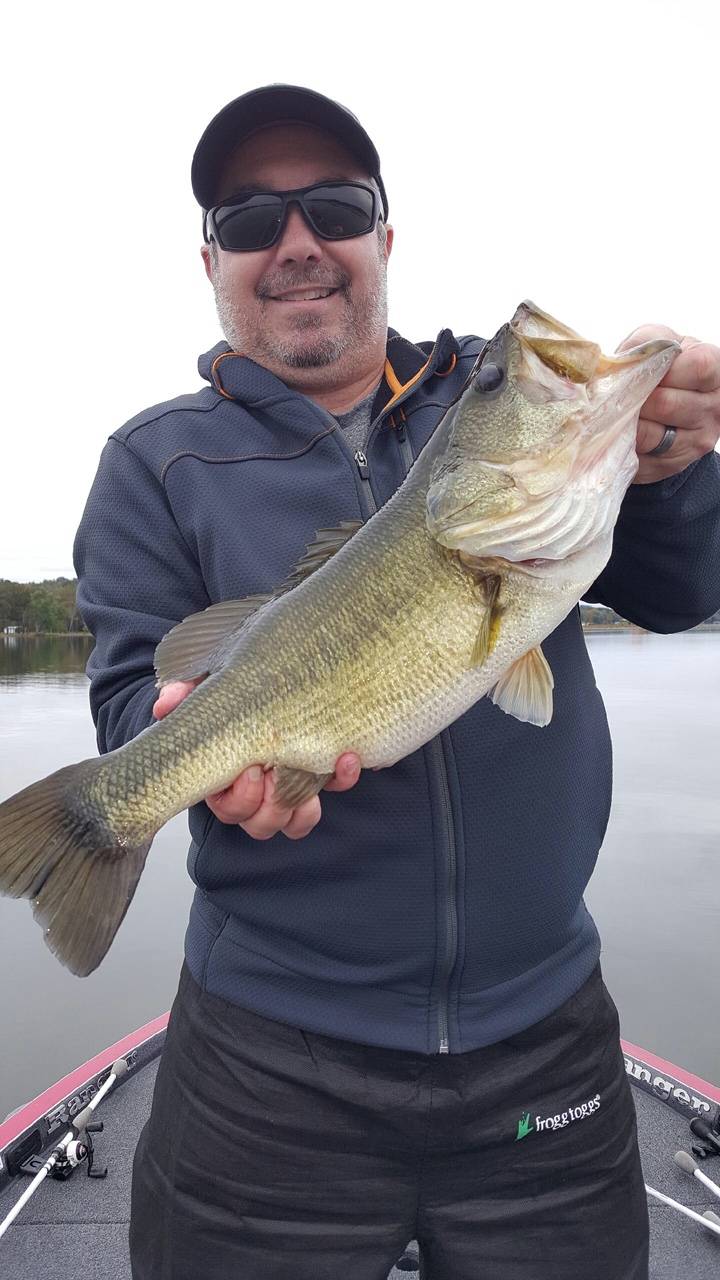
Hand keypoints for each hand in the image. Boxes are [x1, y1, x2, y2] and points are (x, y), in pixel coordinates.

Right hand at [153, 680, 360, 839]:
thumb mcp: (202, 691)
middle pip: (262, 824)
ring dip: (305, 803)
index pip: (229, 808)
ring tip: (315, 768)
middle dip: (274, 802)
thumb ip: (183, 695)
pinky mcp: (319, 778)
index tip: (253, 767)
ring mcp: (286, 792)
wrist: (256, 688)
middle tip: (281, 769)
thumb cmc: (225, 698)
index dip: (242, 796)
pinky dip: (341, 780)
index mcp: (221, 782)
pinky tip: (348, 756)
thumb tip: (168, 703)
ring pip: (294, 823)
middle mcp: (253, 797)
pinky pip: (332, 794)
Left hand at [615, 325, 719, 483]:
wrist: (668, 401)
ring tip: (612, 413)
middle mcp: (714, 408)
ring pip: (650, 435)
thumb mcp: (659, 342)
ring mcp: (697, 440)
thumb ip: (644, 344)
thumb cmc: (662, 367)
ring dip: (623, 424)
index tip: (643, 369)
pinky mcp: (674, 463)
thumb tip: (617, 363)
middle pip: (667, 405)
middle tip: (614, 394)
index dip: (663, 369)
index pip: (697, 367)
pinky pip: (640, 458)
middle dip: (633, 398)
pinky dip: (622, 446)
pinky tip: (617, 434)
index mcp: (715, 372)